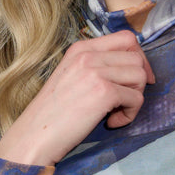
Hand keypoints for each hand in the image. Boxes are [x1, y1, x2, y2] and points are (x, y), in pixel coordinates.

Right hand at [0, 31, 154, 165]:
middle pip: (137, 58)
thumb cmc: (53, 114)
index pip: (126, 38)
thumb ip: (96, 67)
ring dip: (134, 99)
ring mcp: (95, 71)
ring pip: (140, 76)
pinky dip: (130, 114)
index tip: (138, 79)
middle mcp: (88, 55)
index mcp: (80, 48)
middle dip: (138, 83)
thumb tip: (132, 70)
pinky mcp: (104, 92)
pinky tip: (112, 122)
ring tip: (114, 113)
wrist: (34, 135)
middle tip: (124, 101)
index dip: (139, 58)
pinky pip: (136, 99)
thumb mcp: (72, 77)